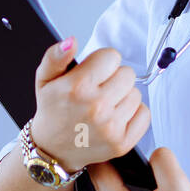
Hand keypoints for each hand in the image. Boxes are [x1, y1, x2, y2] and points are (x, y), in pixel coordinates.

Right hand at [31, 39, 149, 171]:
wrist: (53, 149)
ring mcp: (110, 127)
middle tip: (98, 91)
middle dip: (114, 79)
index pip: (112, 56)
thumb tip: (71, 41)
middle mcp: (96, 107)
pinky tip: (116, 117)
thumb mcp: (45, 80)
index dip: (102, 63)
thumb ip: (56, 56)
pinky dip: (134, 114)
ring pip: (136, 93)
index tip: (93, 74)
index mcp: (77, 87)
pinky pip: (145, 114)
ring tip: (104, 106)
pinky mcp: (122, 143)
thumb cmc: (52, 111)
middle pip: (127, 74)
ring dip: (123, 97)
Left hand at [89, 147, 189, 190]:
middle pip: (103, 190)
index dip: (104, 155)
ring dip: (117, 188)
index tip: (108, 143)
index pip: (100, 174)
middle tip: (115, 152)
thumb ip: (163, 159)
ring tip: (128, 173)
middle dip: (107, 170)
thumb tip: (154, 153)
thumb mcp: (178, 184)